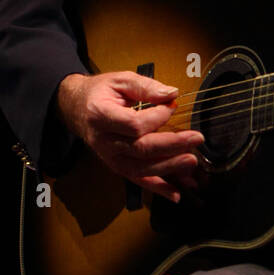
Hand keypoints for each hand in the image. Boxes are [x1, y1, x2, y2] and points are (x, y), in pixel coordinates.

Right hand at [56, 71, 206, 203]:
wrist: (77, 109)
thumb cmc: (100, 92)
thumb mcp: (120, 80)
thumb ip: (146, 86)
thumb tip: (172, 94)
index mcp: (101, 115)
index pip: (133, 124)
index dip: (157, 117)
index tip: (172, 106)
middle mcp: (103, 141)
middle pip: (141, 149)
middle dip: (172, 145)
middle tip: (196, 138)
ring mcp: (109, 157)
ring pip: (141, 168)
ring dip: (169, 167)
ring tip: (191, 161)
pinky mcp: (116, 166)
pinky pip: (137, 180)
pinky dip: (157, 188)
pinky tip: (176, 194)